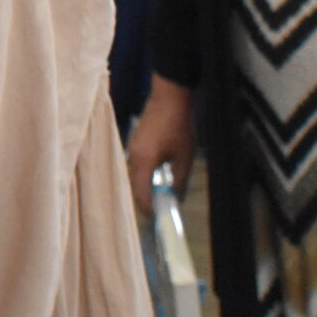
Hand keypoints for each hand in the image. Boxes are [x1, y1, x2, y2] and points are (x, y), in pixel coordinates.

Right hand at [125, 75, 195, 217]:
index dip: (148, 208)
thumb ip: (180, 180)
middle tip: (158, 211)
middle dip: (144, 201)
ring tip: (158, 197)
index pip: (141, 194)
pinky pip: (136, 166)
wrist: (169, 97)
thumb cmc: (178, 127)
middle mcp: (133, 157)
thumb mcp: (184, 157)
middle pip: (134, 187)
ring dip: (144, 188)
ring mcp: (132, 148)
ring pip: (134, 176)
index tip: (157, 219)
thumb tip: (177, 198)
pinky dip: (143, 176)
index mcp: (144, 162)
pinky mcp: (135, 143)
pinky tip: (155, 177)